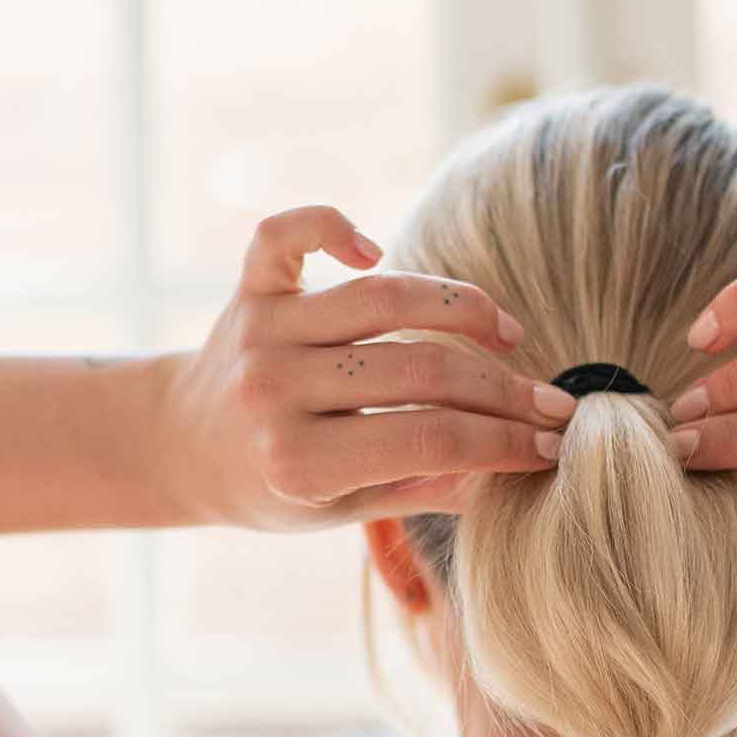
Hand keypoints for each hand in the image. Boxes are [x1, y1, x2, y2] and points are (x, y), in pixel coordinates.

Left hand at [160, 203, 571, 530]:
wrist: (181, 447)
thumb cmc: (276, 489)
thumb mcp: (341, 512)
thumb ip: (421, 487)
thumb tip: (514, 470)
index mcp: (300, 463)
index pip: (431, 442)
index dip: (505, 442)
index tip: (555, 445)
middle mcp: (276, 391)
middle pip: (420, 372)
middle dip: (502, 390)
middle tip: (553, 403)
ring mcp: (262, 331)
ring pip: (383, 297)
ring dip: (460, 307)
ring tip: (507, 335)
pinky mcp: (250, 286)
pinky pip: (289, 232)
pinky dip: (334, 224)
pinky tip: (377, 248)